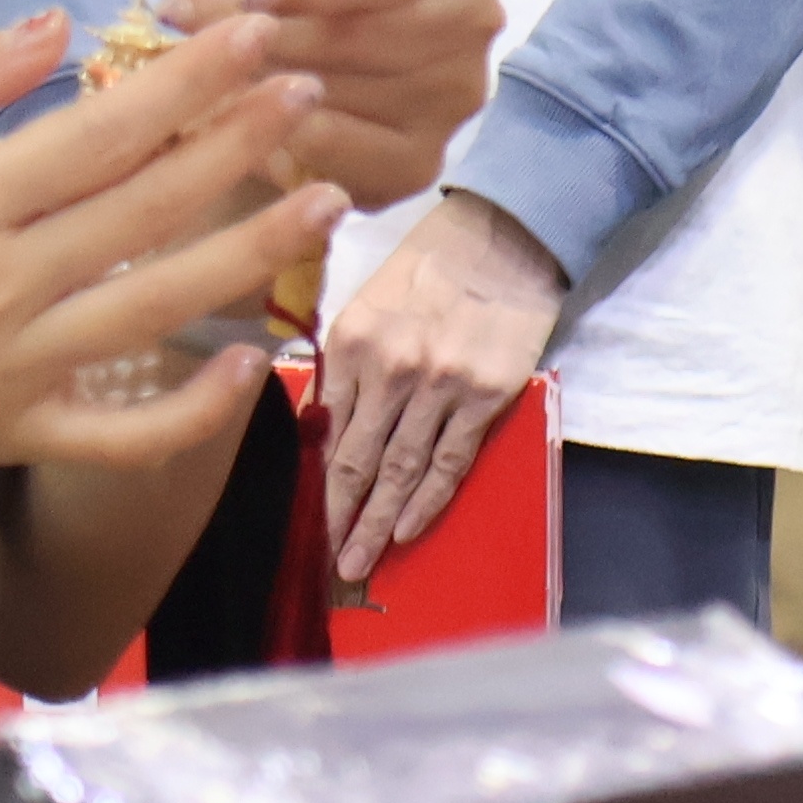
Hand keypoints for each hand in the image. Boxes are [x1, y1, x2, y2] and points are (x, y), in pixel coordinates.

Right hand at [0, 15, 350, 490]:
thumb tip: (54, 26)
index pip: (101, 133)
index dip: (187, 82)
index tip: (252, 36)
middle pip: (149, 210)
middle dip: (240, 142)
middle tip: (309, 87)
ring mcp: (12, 376)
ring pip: (161, 311)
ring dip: (252, 253)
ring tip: (325, 199)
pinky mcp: (13, 437)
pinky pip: (124, 435)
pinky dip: (194, 412)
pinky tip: (253, 366)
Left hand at [190, 0, 502, 210]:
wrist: (287, 61)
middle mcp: (467, 22)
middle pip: (364, 34)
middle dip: (270, 32)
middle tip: (192, 27)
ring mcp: (452, 98)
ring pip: (349, 93)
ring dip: (267, 84)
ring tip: (205, 71)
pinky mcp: (423, 160)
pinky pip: (349, 155)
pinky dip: (291, 139)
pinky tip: (246, 122)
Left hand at [314, 189, 565, 588]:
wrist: (502, 239)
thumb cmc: (427, 269)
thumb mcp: (364, 302)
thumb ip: (342, 362)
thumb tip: (318, 424)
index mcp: (350, 342)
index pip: (324, 429)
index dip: (312, 480)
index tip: (300, 520)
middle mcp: (390, 368)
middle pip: (356, 460)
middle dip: (337, 517)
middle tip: (326, 563)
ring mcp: (440, 387)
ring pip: (400, 470)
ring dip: (377, 523)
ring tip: (357, 563)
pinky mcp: (485, 398)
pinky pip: (449, 462)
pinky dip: (425, 502)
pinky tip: (406, 532)